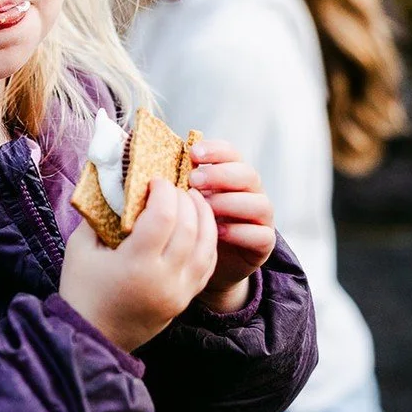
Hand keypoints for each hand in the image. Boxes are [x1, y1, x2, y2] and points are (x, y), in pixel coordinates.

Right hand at [59, 178, 217, 352]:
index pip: (164, 216)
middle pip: (190, 227)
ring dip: (204, 217)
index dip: (163, 191)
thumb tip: (114, 186)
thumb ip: (98, 215)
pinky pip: (207, 265)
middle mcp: (164, 279)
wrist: (93, 337)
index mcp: (136, 264)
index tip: (154, 180)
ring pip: (207, 246)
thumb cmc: (82, 291)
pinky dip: (207, 241)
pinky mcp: (184, 300)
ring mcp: (178, 292)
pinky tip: (198, 226)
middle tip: (173, 186)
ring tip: (193, 199)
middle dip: (185, 199)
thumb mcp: (80, 248)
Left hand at [187, 139, 275, 312]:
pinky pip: (261, 235)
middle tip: (193, 180)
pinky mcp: (263, 243)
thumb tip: (148, 164)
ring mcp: (260, 218)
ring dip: (231, 202)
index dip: (216, 150)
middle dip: (221, 175)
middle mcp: (250, 192)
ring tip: (205, 207)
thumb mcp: (181, 200)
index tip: (193, 153)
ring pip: (259, 203)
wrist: (201, 262)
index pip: (231, 153)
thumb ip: (176, 182)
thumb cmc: (187, 223)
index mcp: (231, 174)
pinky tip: (217, 232)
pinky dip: (240, 232)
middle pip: (248, 174)